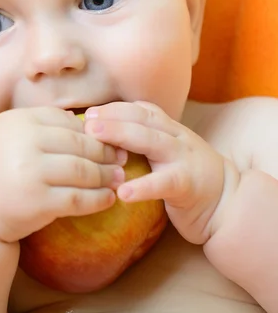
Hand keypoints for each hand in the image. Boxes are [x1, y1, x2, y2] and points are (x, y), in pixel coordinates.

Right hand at [0, 107, 125, 243]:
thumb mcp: (3, 135)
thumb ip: (35, 125)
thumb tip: (81, 121)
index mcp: (16, 122)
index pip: (64, 120)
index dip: (89, 129)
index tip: (105, 137)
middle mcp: (24, 143)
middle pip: (79, 143)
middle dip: (104, 151)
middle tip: (120, 156)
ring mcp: (31, 173)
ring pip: (83, 170)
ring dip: (106, 174)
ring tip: (117, 177)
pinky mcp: (38, 202)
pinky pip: (78, 199)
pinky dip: (98, 199)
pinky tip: (107, 198)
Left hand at [83, 101, 229, 243]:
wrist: (227, 202)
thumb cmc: (185, 176)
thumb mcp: (166, 150)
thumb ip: (142, 138)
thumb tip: (99, 132)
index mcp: (168, 128)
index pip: (139, 110)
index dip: (113, 109)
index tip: (87, 113)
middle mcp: (176, 137)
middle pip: (142, 120)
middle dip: (112, 117)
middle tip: (85, 122)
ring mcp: (183, 158)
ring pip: (151, 141)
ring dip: (121, 136)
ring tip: (94, 139)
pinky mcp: (187, 185)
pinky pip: (163, 183)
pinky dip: (142, 187)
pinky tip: (123, 193)